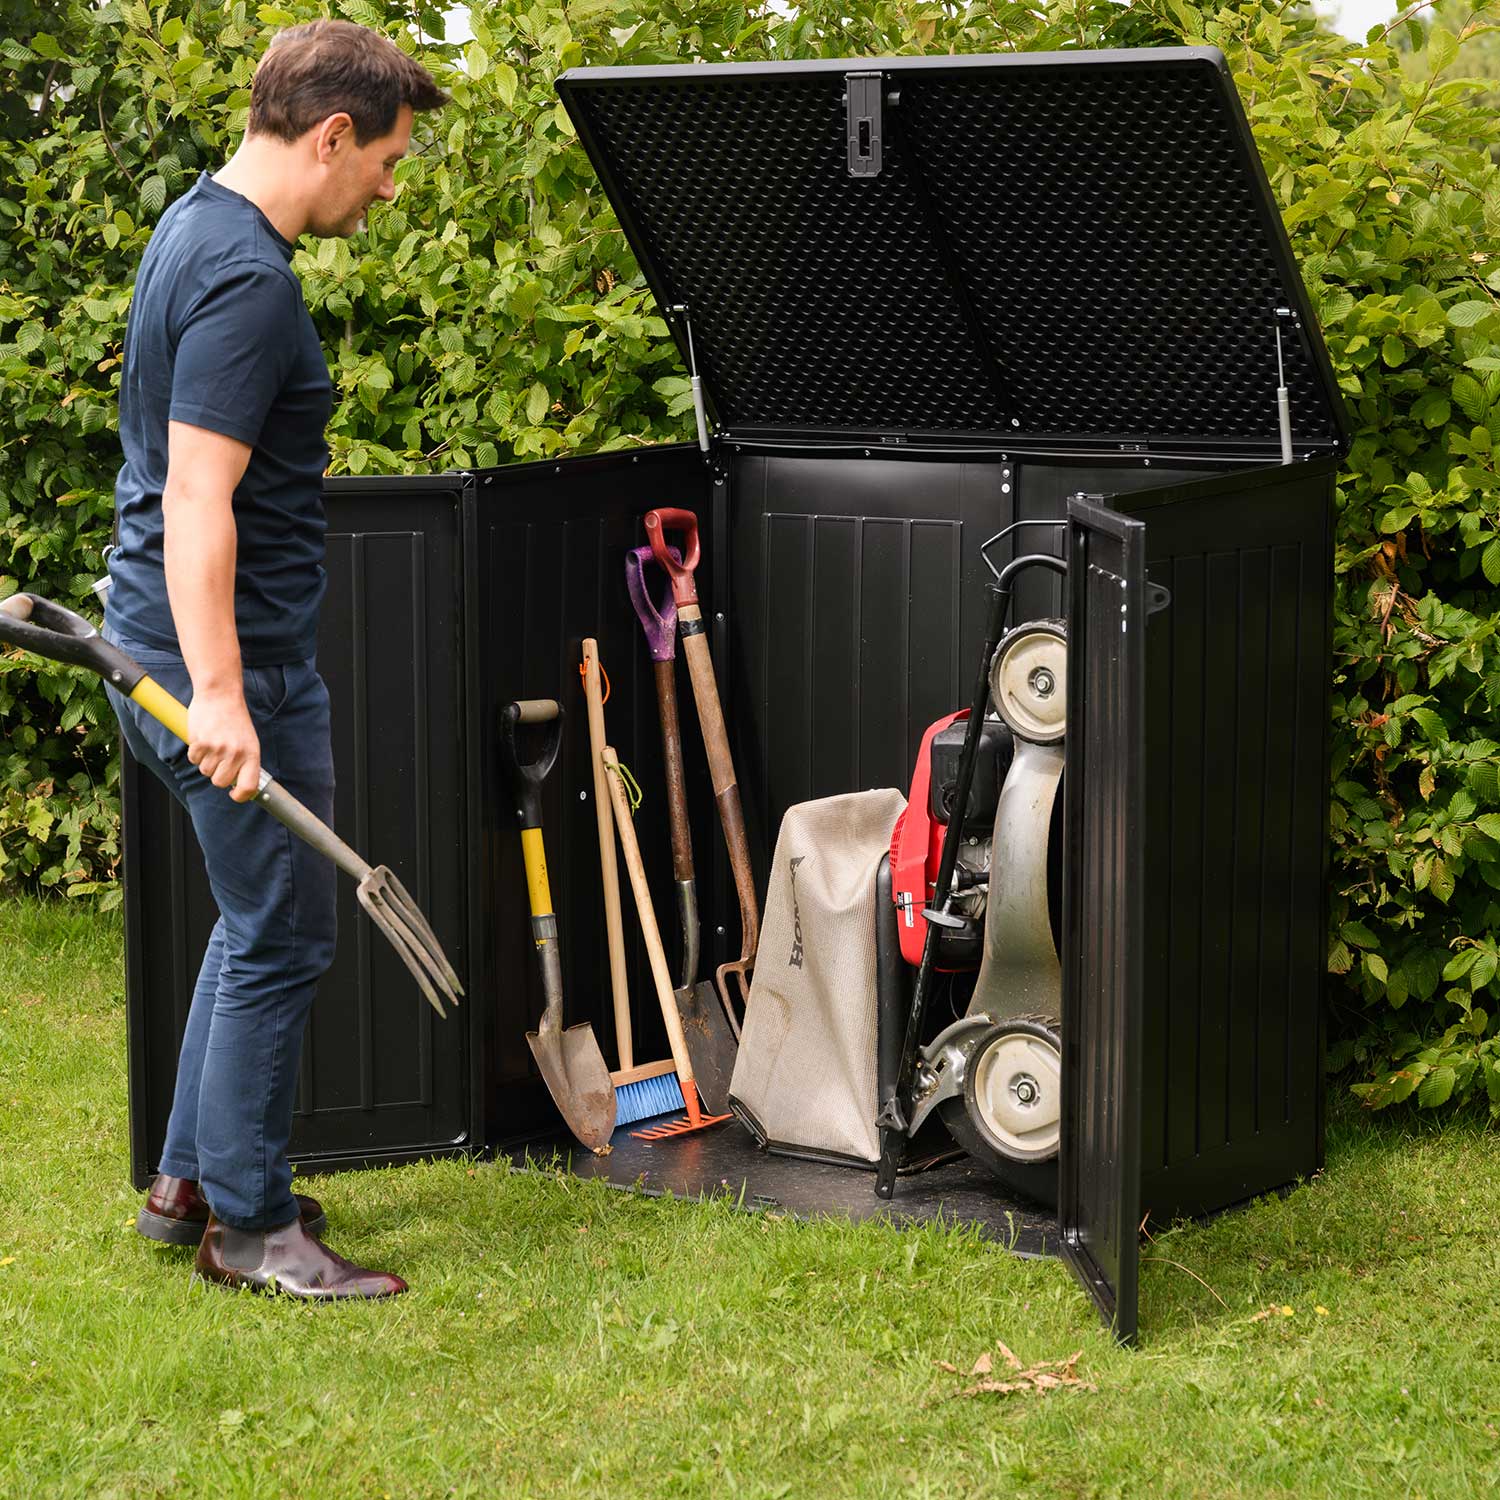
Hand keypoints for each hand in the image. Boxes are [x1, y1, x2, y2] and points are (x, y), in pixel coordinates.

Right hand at [186, 687, 261, 803]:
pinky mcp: (200, 742)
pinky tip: (203, 739)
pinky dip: (196, 753)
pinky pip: (194, 760)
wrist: (220, 695)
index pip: (249, 786)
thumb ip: (245, 761)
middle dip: (217, 775)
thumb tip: (239, 786)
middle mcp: (236, 753)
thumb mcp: (249, 740)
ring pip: (205, 772)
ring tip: (213, 744)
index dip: (241, 796)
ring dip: (206, 761)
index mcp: (252, 754)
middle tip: (220, 760)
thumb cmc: (235, 719)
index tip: (234, 794)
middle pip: (220, 782)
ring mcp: (217, 748)